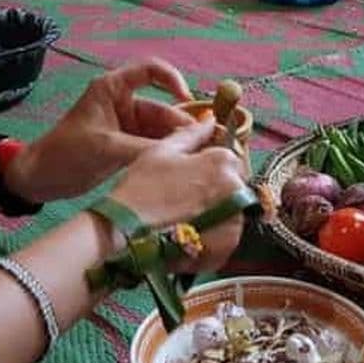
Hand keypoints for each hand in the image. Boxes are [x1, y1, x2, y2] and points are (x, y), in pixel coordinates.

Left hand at [5, 59, 193, 202]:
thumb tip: (183, 153)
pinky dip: (168, 153)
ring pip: (162, 130)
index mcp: (113, 89)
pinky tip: (183, 164)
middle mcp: (124, 103)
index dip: (173, 80)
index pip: (151, 71)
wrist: (39, 179)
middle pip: (163, 108)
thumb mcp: (107, 149)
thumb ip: (146, 149)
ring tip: (199, 156)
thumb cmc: (65, 153)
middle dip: (182, 124)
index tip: (188, 100)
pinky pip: (155, 145)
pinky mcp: (128, 146)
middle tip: (204, 143)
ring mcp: (128, 126)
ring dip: (178, 142)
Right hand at [111, 119, 246, 271]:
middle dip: (214, 185)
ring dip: (216, 208)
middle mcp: (235, 187)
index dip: (208, 162)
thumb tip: (211, 120)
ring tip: (184, 213)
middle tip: (183, 194)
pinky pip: (227, 231)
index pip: (228, 156)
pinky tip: (190, 229)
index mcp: (223, 160)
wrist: (128, 228)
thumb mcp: (164, 150)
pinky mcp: (228, 242)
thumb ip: (193, 133)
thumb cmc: (142, 186)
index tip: (189, 172)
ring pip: (231, 207)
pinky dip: (214, 231)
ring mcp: (234, 216)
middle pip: (233, 182)